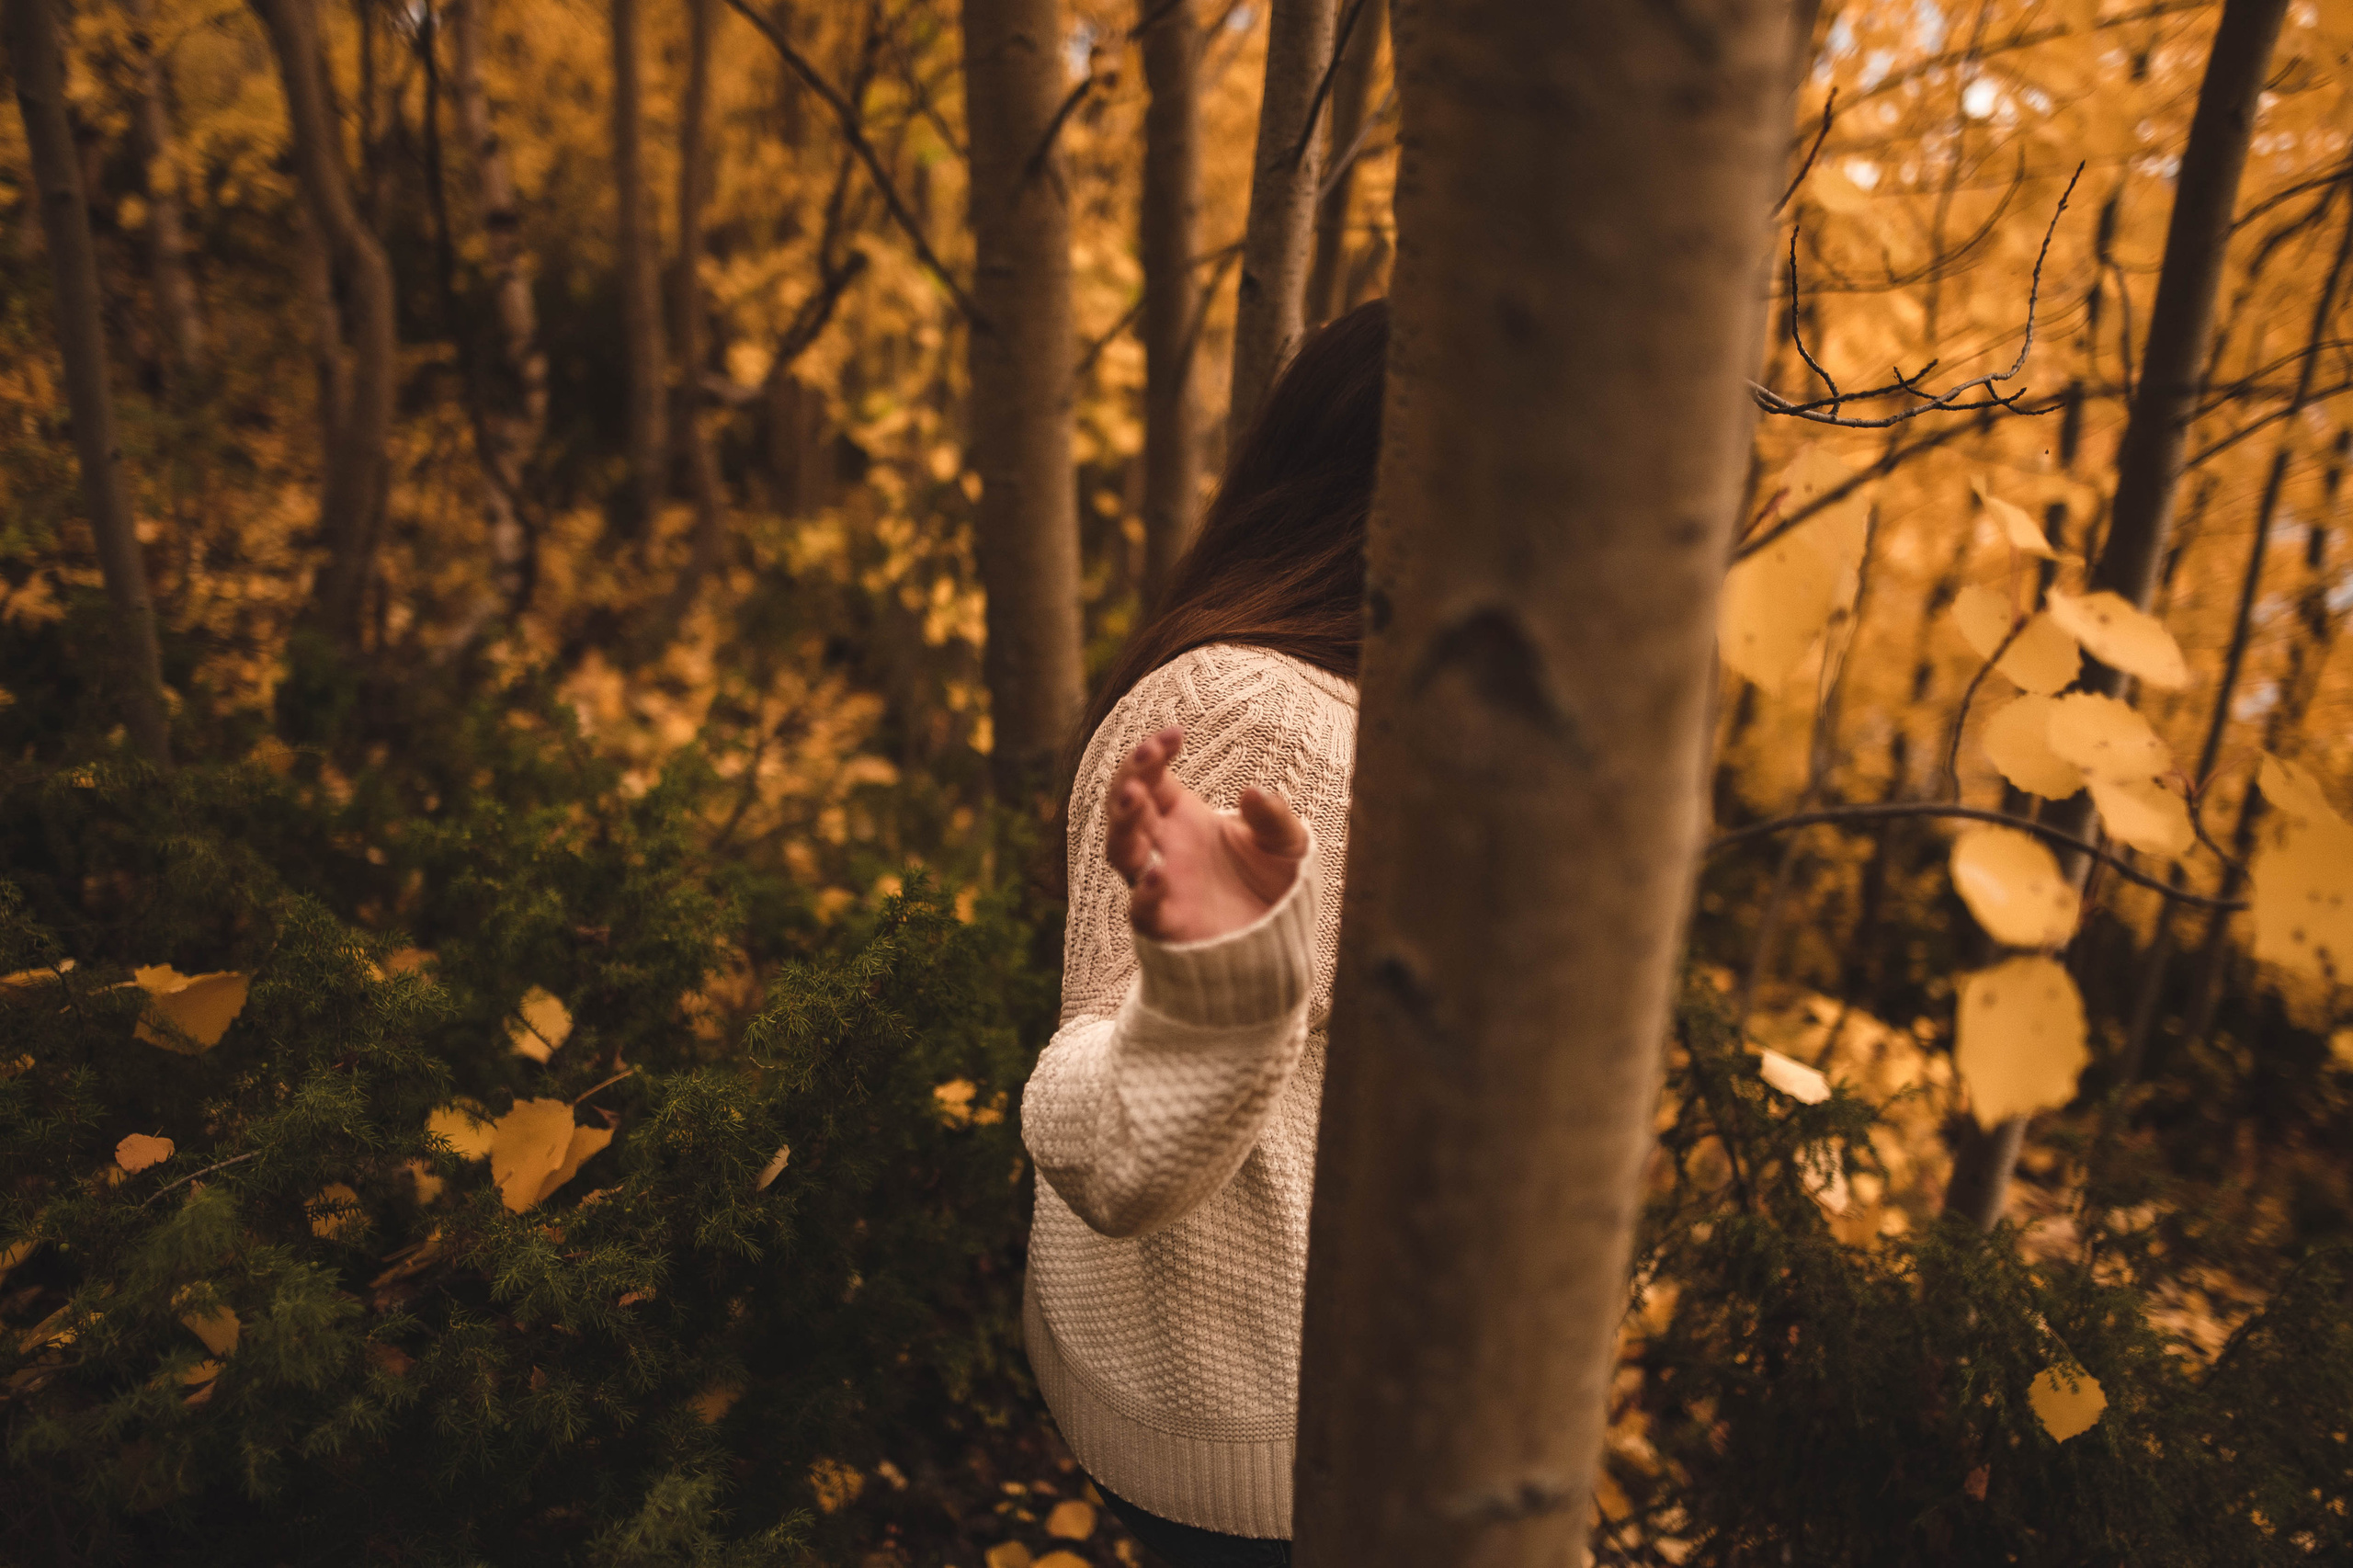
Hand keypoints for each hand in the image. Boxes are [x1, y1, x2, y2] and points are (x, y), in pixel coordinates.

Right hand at [1104, 725, 1307, 943]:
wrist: (1280, 937)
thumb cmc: (1275, 881)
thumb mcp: (1286, 842)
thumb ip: (1272, 817)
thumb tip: (1253, 792)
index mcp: (1182, 817)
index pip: (1151, 779)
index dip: (1152, 755)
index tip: (1176, 735)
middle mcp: (1163, 846)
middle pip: (1125, 809)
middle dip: (1128, 782)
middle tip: (1144, 760)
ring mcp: (1161, 883)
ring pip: (1121, 851)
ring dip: (1122, 825)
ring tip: (1135, 799)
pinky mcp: (1167, 924)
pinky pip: (1142, 910)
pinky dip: (1145, 892)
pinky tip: (1158, 873)